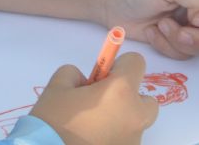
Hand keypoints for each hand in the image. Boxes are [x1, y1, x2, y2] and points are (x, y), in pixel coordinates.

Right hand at [28, 53, 156, 144]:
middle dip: (128, 98)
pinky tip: (91, 143)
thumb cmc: (53, 122)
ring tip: (92, 130)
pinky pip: (125, 141)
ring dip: (121, 122)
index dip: (119, 65)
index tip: (102, 77)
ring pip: (135, 124)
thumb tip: (87, 85)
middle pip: (145, 100)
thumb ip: (76, 75)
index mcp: (121, 91)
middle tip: (101, 105)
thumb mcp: (57, 87)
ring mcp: (133, 141)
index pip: (136, 62)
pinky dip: (114, 139)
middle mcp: (135, 116)